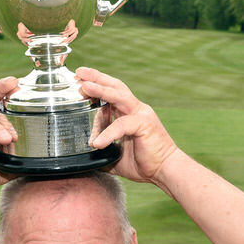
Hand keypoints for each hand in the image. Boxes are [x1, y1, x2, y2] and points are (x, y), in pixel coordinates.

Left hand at [77, 68, 178, 184]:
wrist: (165, 171)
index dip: (95, 85)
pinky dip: (107, 133)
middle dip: (96, 77)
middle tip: (79, 72)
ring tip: (84, 87)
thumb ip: (102, 151)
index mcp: (129, 113)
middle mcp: (136, 110)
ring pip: (118, 96)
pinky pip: (122, 125)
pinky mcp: (145, 124)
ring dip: (100, 89)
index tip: (79, 80)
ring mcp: (141, 115)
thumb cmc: (143, 164)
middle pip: (115, 86)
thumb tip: (85, 156)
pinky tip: (96, 143)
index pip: (111, 93)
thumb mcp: (115, 156)